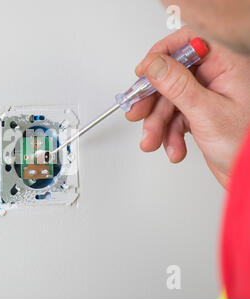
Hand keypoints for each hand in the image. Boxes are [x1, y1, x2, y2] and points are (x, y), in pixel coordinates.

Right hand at [126, 27, 249, 187]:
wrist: (249, 178)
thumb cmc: (246, 146)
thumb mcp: (207, 112)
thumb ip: (178, 86)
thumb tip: (155, 65)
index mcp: (225, 67)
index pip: (187, 44)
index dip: (161, 55)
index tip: (142, 72)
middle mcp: (214, 79)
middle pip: (170, 77)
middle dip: (151, 100)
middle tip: (137, 111)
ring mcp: (205, 98)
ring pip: (167, 102)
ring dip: (157, 124)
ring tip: (153, 140)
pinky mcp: (197, 116)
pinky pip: (173, 119)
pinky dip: (168, 135)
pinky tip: (175, 147)